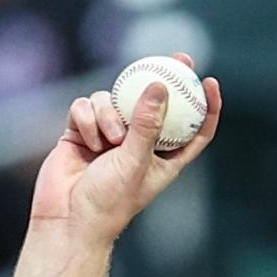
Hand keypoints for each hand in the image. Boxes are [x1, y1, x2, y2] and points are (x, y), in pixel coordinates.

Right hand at [31, 52, 221, 242]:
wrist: (68, 218)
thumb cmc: (109, 200)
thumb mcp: (135, 161)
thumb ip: (148, 124)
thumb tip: (159, 86)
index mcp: (164, 158)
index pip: (193, 129)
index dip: (205, 106)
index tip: (209, 81)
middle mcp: (139, 143)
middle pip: (156, 103)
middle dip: (165, 79)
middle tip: (178, 58)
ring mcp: (109, 135)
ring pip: (113, 100)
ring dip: (110, 115)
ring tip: (108, 142)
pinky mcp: (82, 130)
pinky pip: (85, 106)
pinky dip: (86, 119)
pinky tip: (86, 140)